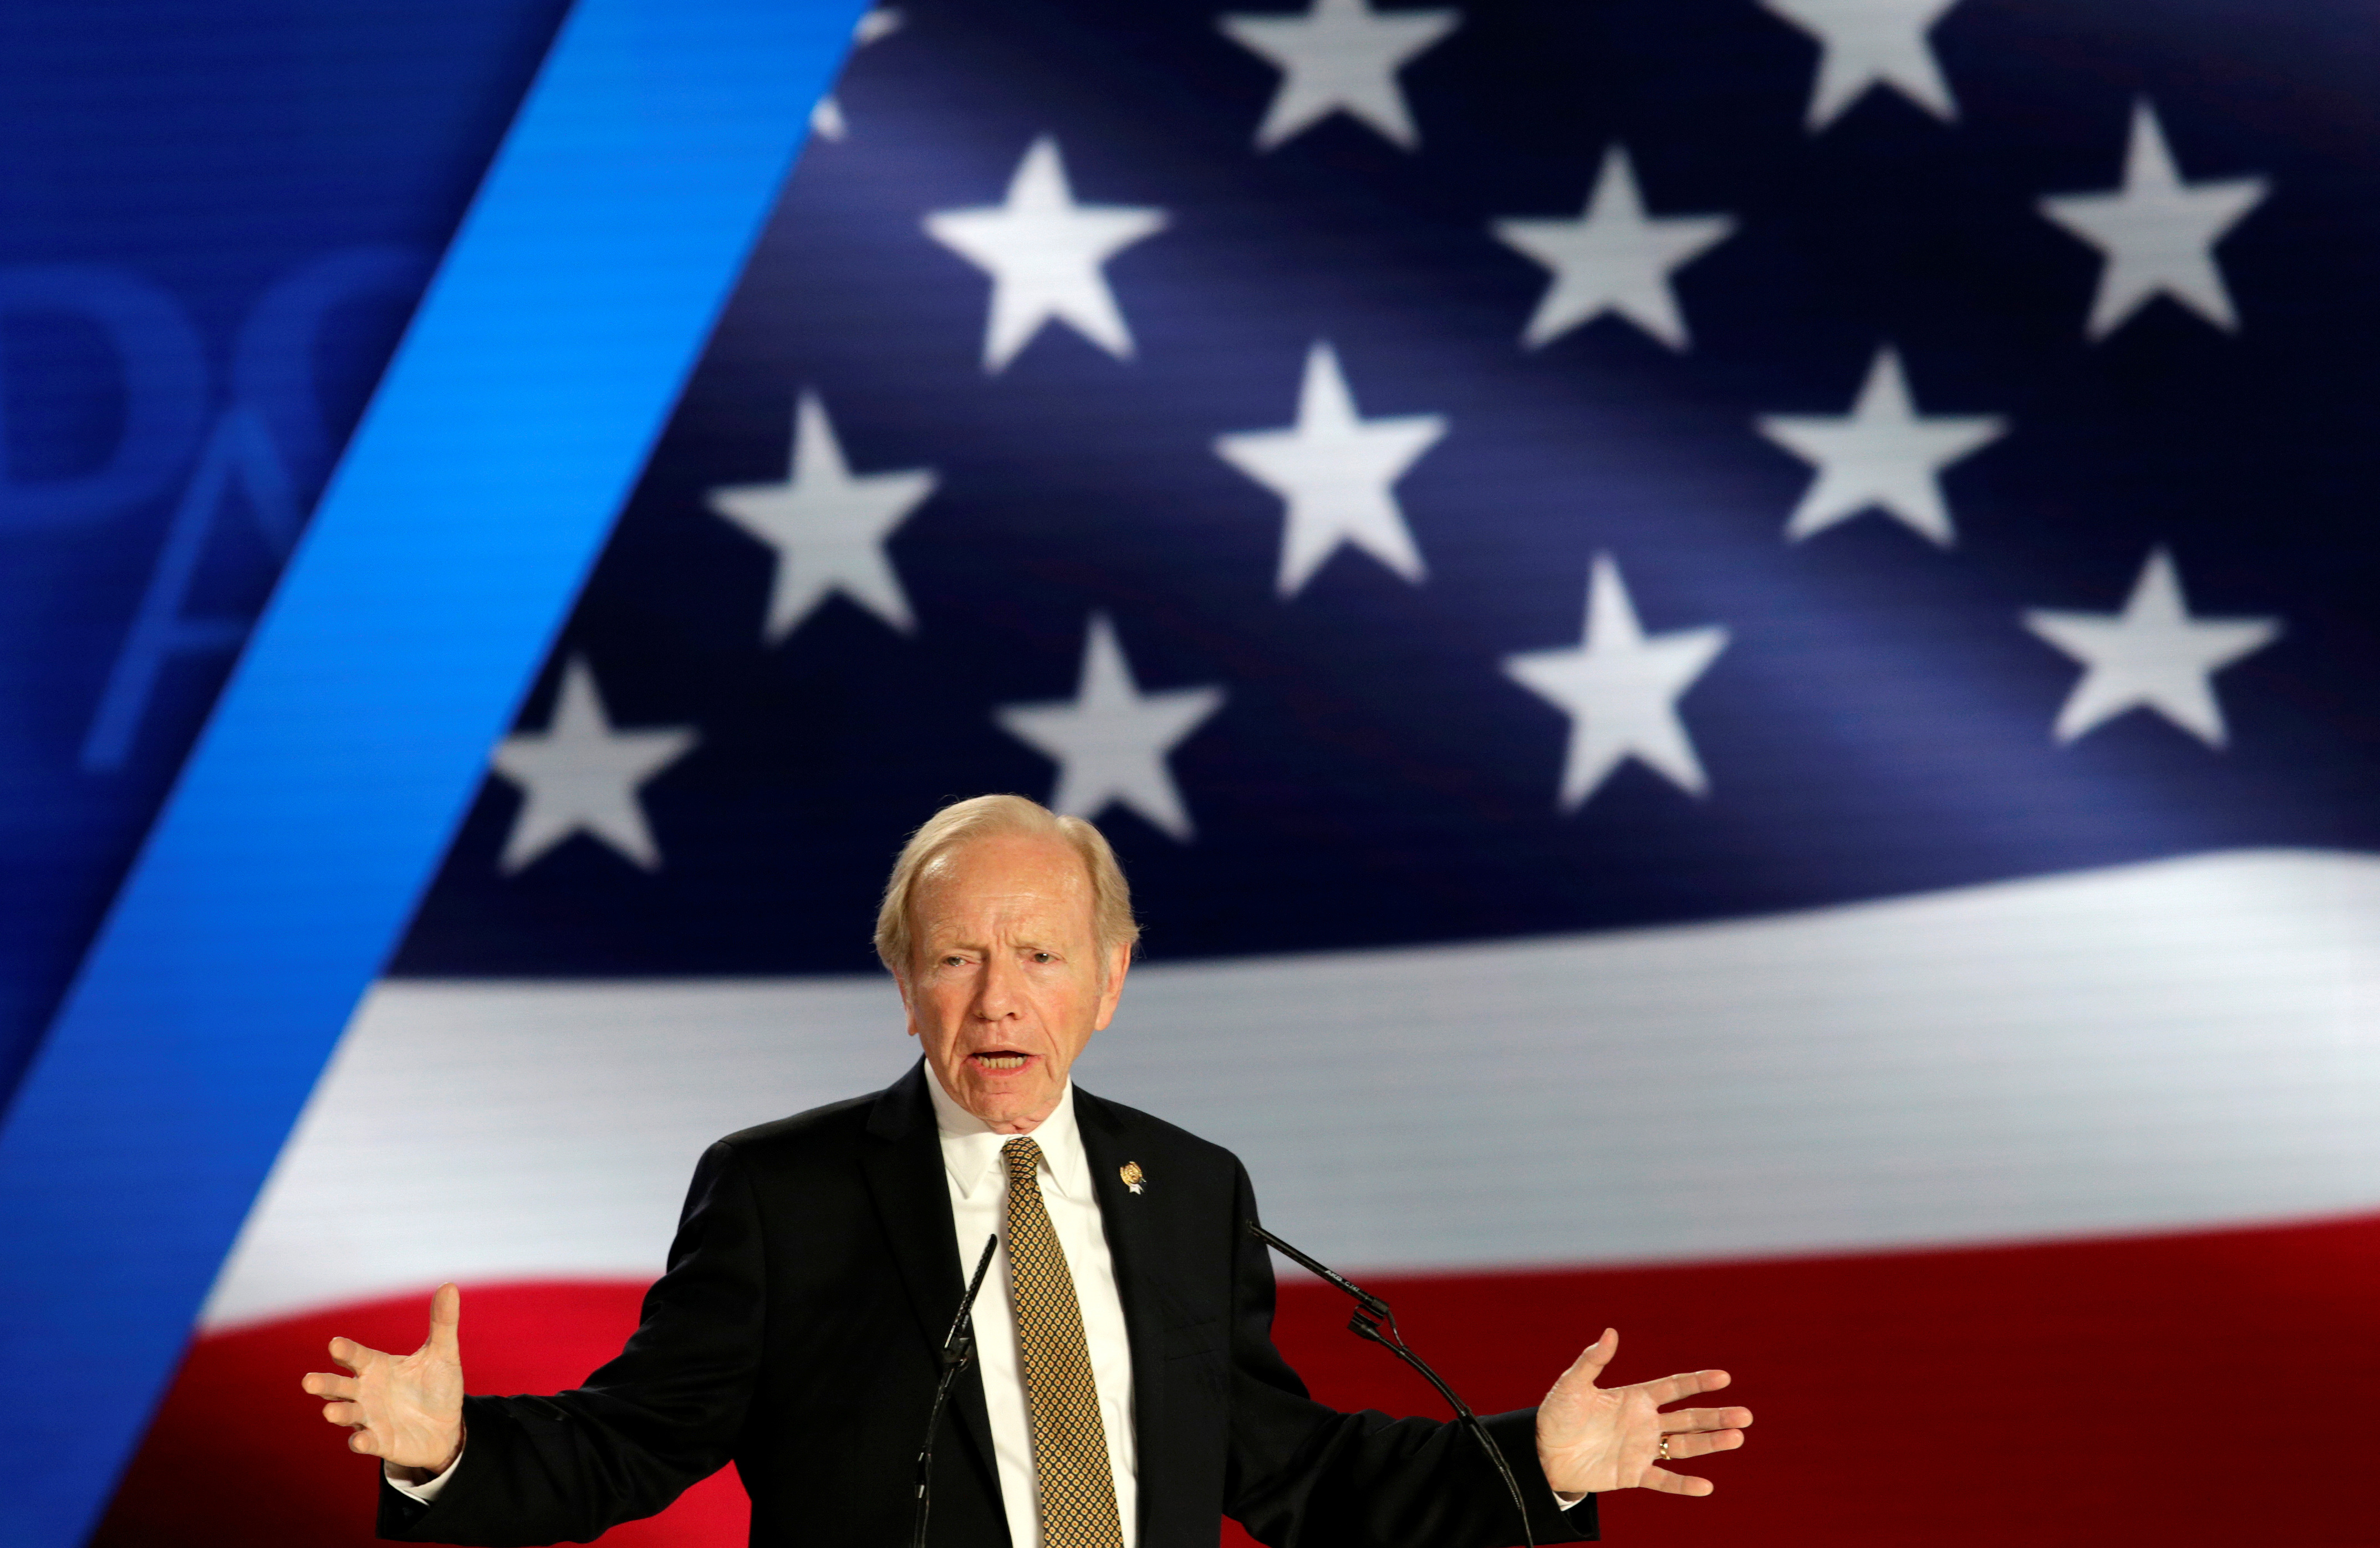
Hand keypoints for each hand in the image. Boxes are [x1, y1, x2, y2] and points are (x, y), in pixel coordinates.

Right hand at [301, 1282, 465, 1480]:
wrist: (446, 1426)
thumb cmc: (436, 1386)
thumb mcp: (443, 1353)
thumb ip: (442, 1323)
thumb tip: (450, 1285)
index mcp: (377, 1367)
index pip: (356, 1356)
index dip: (346, 1351)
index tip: (335, 1345)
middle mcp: (366, 1392)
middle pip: (339, 1386)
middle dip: (324, 1384)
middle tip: (308, 1381)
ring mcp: (370, 1418)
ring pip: (346, 1414)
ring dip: (338, 1413)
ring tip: (329, 1411)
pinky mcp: (380, 1442)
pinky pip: (367, 1442)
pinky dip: (361, 1442)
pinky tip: (360, 1441)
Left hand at [1534, 1328, 1750, 1497]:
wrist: (1543, 1453)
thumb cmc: (1557, 1414)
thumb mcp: (1572, 1384)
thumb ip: (1592, 1361)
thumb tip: (1610, 1332)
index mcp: (1635, 1397)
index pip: (1674, 1387)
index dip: (1698, 1382)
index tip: (1724, 1377)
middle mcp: (1645, 1422)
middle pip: (1689, 1417)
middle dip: (1717, 1416)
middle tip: (1747, 1416)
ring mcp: (1642, 1449)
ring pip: (1684, 1446)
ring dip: (1711, 1444)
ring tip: (1737, 1438)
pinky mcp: (1633, 1475)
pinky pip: (1664, 1480)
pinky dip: (1683, 1484)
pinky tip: (1706, 1486)